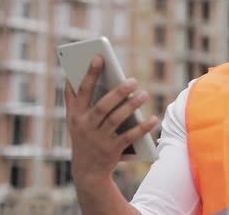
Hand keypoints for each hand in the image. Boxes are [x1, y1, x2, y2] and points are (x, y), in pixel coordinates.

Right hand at [64, 55, 158, 185]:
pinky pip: (130, 137)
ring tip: (144, 94)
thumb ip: (76, 99)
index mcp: (75, 115)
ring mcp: (98, 139)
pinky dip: (143, 128)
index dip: (89, 74)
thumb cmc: (84, 136)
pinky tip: (154, 118)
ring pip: (116, 120)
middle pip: (103, 106)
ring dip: (132, 106)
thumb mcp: (76, 119)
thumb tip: (81, 73)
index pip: (81, 90)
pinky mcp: (111, 150)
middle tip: (133, 80)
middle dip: (118, 92)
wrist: (87, 171)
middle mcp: (84, 126)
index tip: (99, 57)